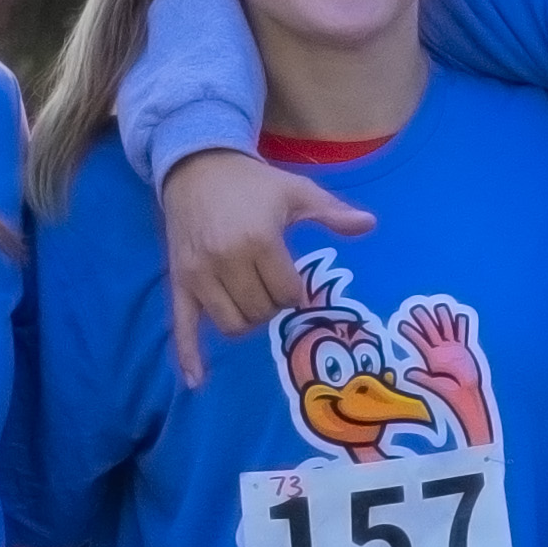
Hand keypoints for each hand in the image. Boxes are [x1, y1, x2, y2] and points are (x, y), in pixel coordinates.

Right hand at [158, 149, 361, 382]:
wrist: (196, 166)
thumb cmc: (252, 183)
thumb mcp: (296, 191)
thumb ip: (332, 213)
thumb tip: (369, 225)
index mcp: (259, 240)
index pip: (287, 294)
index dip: (294, 292)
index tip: (290, 279)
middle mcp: (226, 260)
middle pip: (260, 312)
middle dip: (272, 305)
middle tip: (270, 284)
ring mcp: (198, 274)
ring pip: (231, 324)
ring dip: (247, 320)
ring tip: (251, 299)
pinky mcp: (178, 281)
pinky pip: (181, 324)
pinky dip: (188, 354)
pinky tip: (196, 380)